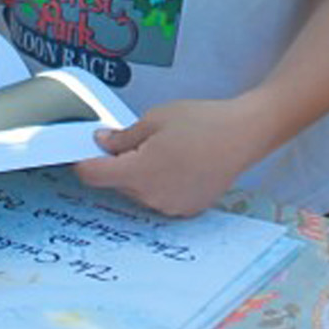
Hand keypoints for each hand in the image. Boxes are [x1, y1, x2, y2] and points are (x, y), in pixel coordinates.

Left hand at [74, 98, 264, 217]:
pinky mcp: (187, 209)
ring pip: (138, 192)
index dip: (85, 162)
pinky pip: (160, 198)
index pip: (94, 176)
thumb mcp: (154, 118)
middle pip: (117, 184)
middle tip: (135, 140)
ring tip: (165, 150)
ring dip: (139, 175)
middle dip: (117, 164)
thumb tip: (101, 143)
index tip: (85, 152)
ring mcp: (171, 206)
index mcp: (139, 172)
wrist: (243, 134)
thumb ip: (123, 137)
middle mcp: (152, 197)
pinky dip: (160, 184)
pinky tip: (178, 164)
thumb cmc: (201, 122)